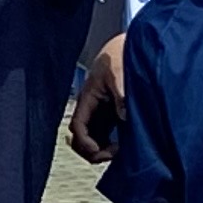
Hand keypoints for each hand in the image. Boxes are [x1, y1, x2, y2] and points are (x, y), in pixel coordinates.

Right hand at [67, 34, 128, 162]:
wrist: (125, 48)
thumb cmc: (119, 57)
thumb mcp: (119, 74)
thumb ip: (121, 95)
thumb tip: (124, 116)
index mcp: (87, 98)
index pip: (77, 126)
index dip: (85, 142)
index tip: (100, 151)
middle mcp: (90, 108)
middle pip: (80, 138)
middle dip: (92, 151)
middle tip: (113, 154)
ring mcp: (99, 112)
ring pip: (91, 138)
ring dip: (100, 149)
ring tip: (119, 152)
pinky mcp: (109, 113)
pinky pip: (103, 134)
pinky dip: (108, 144)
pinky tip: (123, 146)